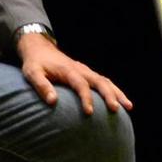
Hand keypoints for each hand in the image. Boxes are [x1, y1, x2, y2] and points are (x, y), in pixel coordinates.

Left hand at [16, 32, 131, 114]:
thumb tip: (52, 101)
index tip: (89, 113)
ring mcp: (86, 71)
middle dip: (109, 96)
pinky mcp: (87, 73)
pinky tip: (121, 100)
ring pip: (106, 81)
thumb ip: (42, 86)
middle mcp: (81, 70)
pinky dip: (114, 90)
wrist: (40, 48)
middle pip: (100, 82)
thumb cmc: (35, 63)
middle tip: (116, 109)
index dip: (86, 98)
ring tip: (129, 106)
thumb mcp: (32, 73)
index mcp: (68, 70)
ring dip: (117, 93)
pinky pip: (104, 81)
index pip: (81, 85)